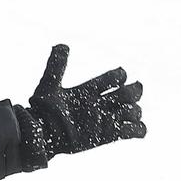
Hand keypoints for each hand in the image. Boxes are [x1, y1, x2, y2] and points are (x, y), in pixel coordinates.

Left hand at [16, 44, 144, 166]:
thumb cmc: (43, 111)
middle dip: (133, 92)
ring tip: (122, 114)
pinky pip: (130, 132)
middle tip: (127, 95)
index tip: (119, 77)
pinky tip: (137, 130)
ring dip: (134, 111)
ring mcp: (103, 120)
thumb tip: (62, 45)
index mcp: (89, 90)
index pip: (113, 78)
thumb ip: (56, 66)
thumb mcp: (49, 85)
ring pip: (131, 112)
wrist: (41, 134)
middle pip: (127, 94)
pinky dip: (139, 130)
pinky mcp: (105, 136)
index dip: (120, 76)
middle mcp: (98, 104)